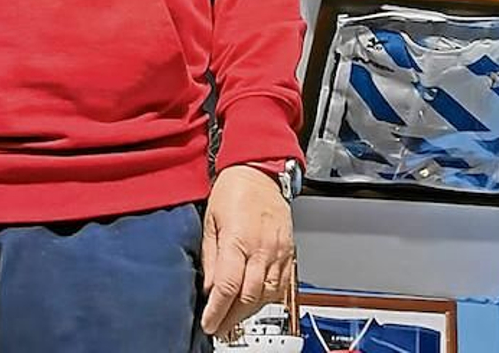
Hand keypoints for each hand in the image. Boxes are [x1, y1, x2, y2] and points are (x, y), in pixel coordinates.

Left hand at [199, 166, 294, 338]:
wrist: (260, 171)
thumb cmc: (233, 191)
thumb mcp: (211, 220)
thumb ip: (211, 257)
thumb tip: (209, 288)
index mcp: (238, 239)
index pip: (227, 286)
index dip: (217, 311)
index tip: (209, 324)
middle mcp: (262, 247)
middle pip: (248, 296)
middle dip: (232, 318)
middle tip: (219, 327)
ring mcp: (278, 251)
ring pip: (267, 295)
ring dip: (249, 311)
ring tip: (234, 318)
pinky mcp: (289, 251)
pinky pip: (281, 285)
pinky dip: (267, 299)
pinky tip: (255, 302)